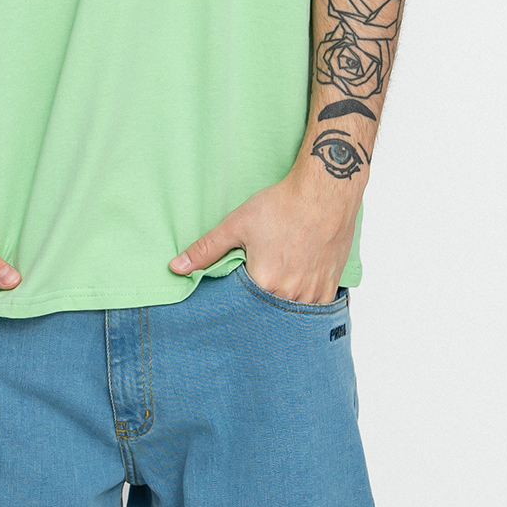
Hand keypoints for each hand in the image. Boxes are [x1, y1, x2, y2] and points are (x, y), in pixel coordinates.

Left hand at [170, 162, 357, 304]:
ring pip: (291, 315)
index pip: (241, 307)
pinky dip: (303, 305)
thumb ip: (206, 249)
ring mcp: (313, 291)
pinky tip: (295, 294)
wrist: (325, 191)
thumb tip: (176, 267)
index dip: (235, 303)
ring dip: (280, 309)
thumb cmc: (283, 205)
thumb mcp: (237, 224)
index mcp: (265, 281)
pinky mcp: (330, 285)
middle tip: (254, 294)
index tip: (232, 296)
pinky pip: (315, 310)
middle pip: (267, 314)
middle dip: (257, 309)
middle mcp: (291, 292)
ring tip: (274, 293)